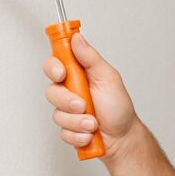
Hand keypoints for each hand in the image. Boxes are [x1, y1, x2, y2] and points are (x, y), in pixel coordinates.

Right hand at [43, 32, 137, 160]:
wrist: (123, 137)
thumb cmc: (118, 107)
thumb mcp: (108, 77)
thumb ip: (90, 57)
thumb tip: (77, 38)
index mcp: (78, 75)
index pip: (55, 64)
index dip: (54, 67)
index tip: (61, 73)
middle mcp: (70, 91)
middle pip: (51, 91)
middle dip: (68, 101)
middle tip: (83, 105)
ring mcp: (67, 111)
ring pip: (57, 115)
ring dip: (78, 121)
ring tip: (94, 123)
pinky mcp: (67, 128)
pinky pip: (63, 132)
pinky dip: (78, 135)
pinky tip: (90, 134)